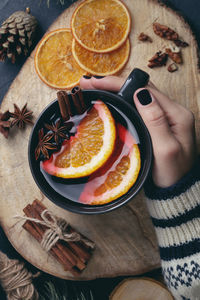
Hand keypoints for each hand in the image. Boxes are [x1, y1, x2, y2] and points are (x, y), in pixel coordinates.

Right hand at [80, 76, 196, 186]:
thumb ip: (155, 121)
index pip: (145, 90)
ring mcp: (165, 118)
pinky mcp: (157, 125)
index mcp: (177, 114)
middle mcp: (172, 112)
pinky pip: (138, 108)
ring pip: (138, 96)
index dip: (119, 83)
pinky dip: (122, 101)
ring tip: (95, 88)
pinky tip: (110, 101)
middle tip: (89, 83)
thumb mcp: (166, 150)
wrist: (177, 190)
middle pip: (141, 89)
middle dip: (114, 83)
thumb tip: (140, 94)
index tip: (97, 83)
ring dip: (117, 90)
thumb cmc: (172, 174)